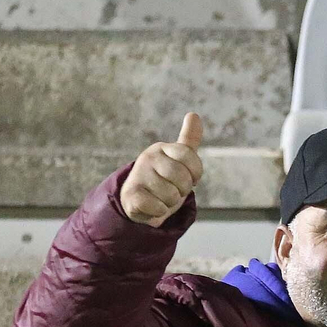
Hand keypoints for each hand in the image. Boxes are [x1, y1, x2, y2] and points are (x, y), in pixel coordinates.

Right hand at [120, 112, 204, 226]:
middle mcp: (149, 157)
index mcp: (163, 148)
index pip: (191, 159)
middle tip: (173, 189)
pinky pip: (158, 207)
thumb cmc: (164, 178)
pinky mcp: (131, 195)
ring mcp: (138, 175)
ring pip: (171, 196)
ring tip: (161, 197)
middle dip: (182, 190)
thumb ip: (188, 139)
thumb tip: (193, 114)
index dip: (195, 174)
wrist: (138, 200)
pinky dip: (159, 211)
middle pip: (182, 179)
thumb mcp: (179, 158)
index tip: (189, 177)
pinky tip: (152, 206)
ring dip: (170, 203)